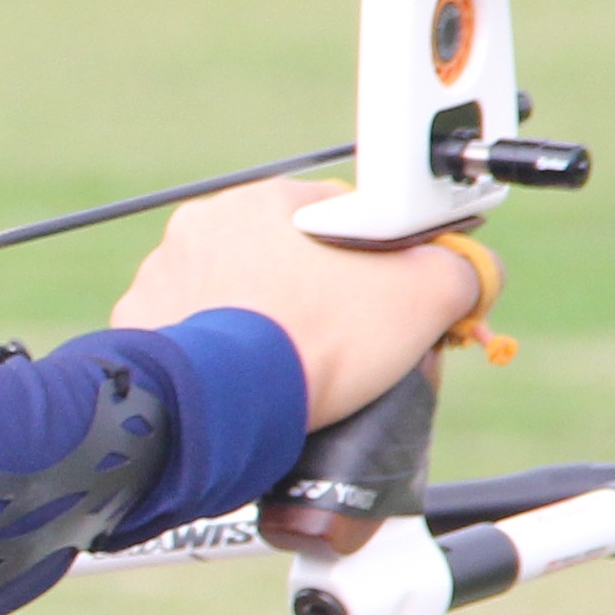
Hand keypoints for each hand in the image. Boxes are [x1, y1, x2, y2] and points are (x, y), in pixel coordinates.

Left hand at [109, 179, 492, 427]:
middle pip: (282, 258)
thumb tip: (473, 271)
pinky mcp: (141, 339)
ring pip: (234, 299)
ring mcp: (160, 285)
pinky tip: (250, 385)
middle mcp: (198, 233)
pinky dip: (222, 360)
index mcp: (259, 203)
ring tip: (297, 369)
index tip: (389, 295)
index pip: (337, 214)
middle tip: (347, 341)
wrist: (224, 412)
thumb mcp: (421, 297)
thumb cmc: (314, 343)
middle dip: (318, 295)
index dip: (376, 255)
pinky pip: (195, 342)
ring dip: (264, 324)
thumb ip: (458, 270)